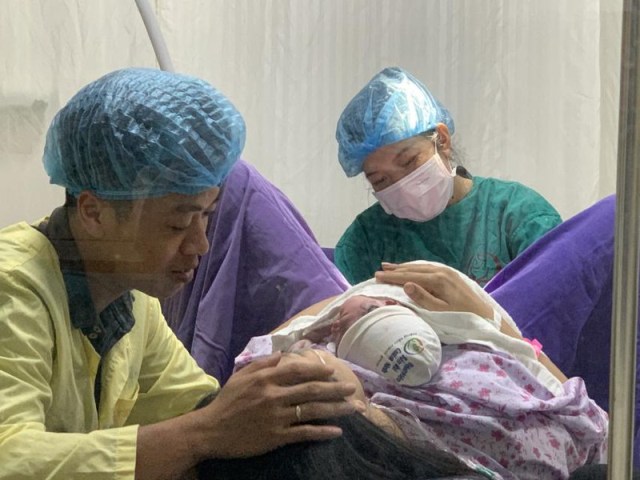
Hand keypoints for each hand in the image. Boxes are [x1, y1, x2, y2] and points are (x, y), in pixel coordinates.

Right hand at [199, 352, 357, 457]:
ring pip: (312, 410)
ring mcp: (276, 417)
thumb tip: (283, 354)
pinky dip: (322, 432)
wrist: (211, 430)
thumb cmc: (227, 401)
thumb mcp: (241, 375)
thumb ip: (263, 363)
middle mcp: (274, 395)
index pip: (298, 370)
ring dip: (336, 409)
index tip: (332, 370)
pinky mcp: (276, 437)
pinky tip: (336, 431)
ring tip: (353, 408)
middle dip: (335, 388)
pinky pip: (304, 433)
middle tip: (352, 388)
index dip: (318, 369)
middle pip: (311, 390)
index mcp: (266, 378)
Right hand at [374, 262, 492, 318]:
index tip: (377, 276)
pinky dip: (417, 267)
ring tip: (391, 267)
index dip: (392, 277)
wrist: (486, 316)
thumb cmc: (462, 318)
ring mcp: (448, 272)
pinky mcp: (452, 275)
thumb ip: (423, 298)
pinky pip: (429, 267)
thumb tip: (406, 284)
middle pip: (414, 268)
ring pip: (422, 266)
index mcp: (437, 280)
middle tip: (380, 269)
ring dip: (406, 266)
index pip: (409, 276)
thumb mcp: (440, 312)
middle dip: (396, 269)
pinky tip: (412, 269)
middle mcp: (442, 272)